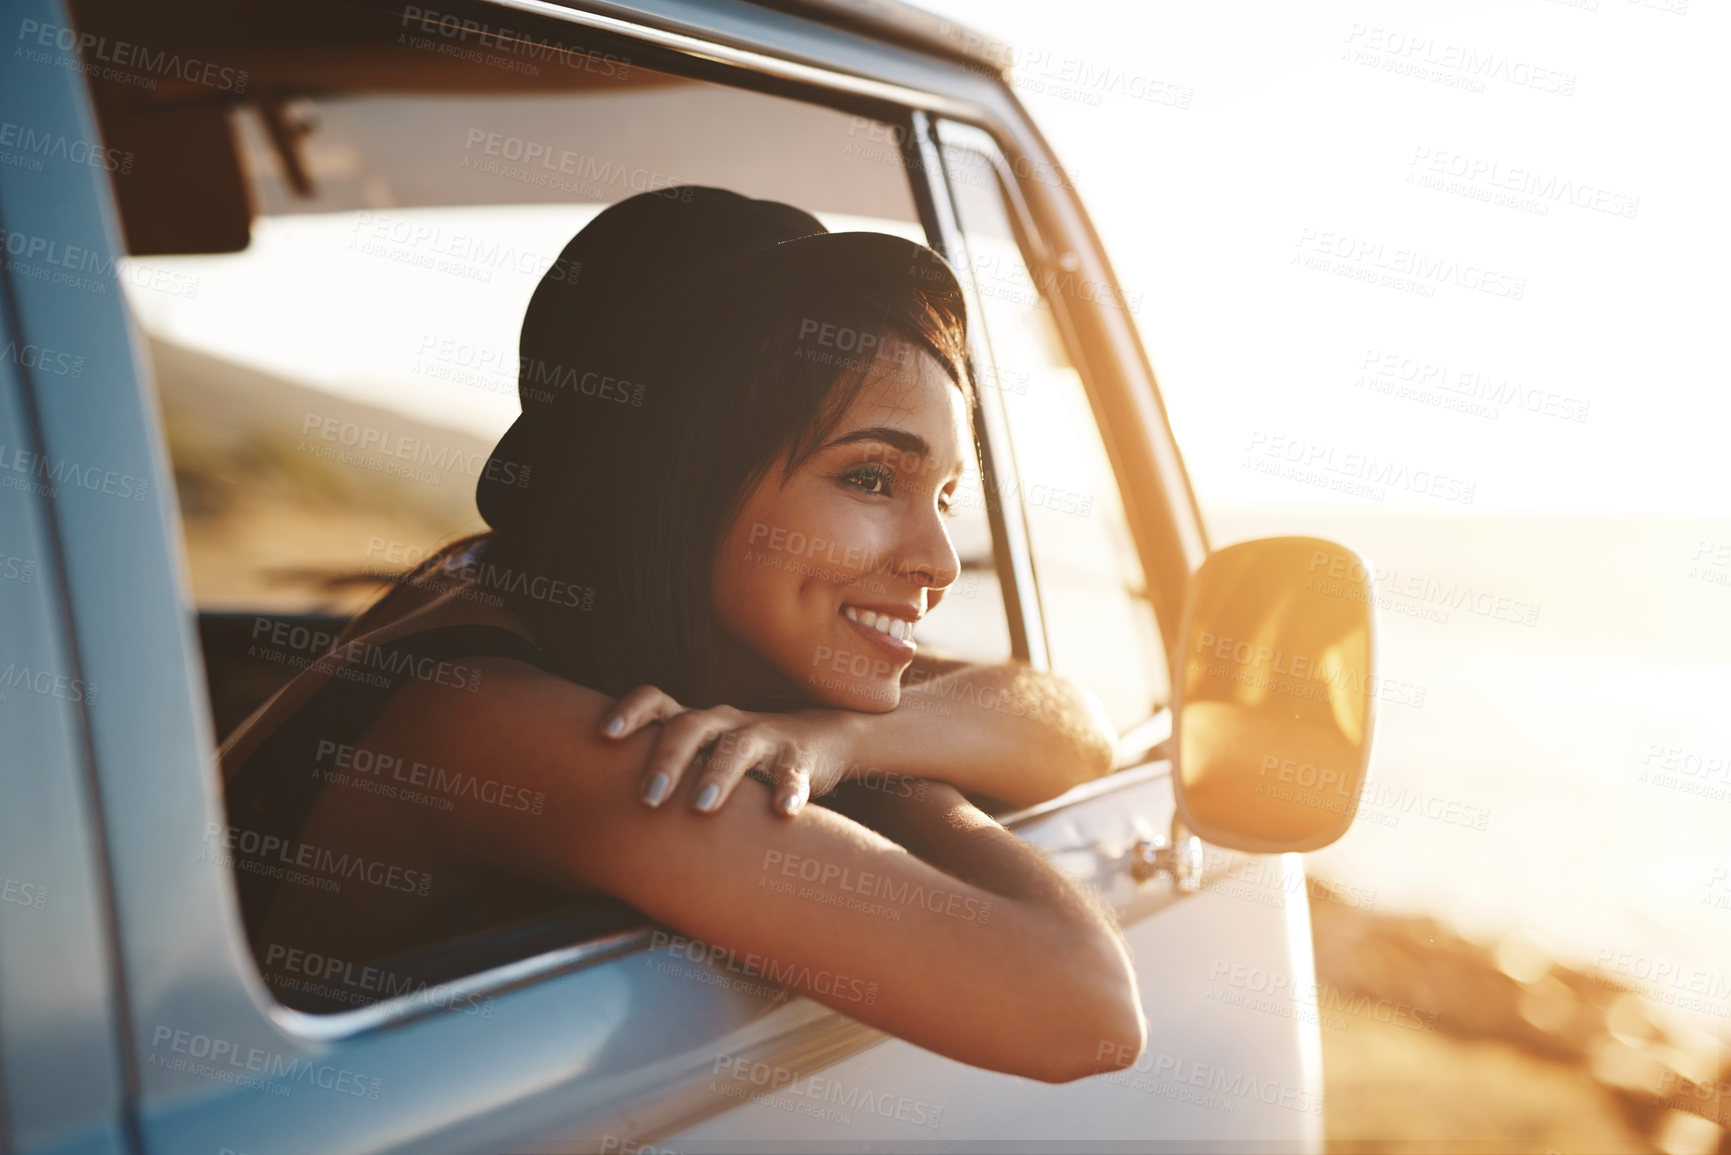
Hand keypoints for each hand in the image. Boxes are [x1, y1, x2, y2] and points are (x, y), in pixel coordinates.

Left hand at [598, 685, 847, 816]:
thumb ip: (665, 768)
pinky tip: (784, 813)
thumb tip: (602, 807)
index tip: (605, 735)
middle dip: (666, 761)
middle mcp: (726, 723)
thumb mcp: (704, 754)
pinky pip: (793, 775)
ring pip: (737, 748)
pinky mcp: (800, 761)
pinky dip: (789, 792)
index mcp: (698, 722)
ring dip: (717, 775)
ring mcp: (765, 739)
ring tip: (701, 807)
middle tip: (647, 799)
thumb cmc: (743, 756)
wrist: (822, 739)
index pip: (657, 701)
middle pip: (691, 727)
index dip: (630, 712)